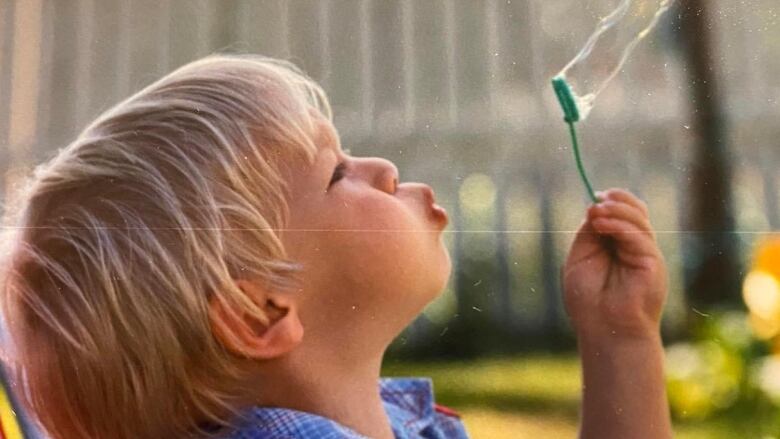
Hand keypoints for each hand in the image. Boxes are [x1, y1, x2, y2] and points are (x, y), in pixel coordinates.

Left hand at [562, 188, 666, 340]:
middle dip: (618, 200)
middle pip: (635, 212)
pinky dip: (620, 226)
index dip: (612, 201)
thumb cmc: (589, 301)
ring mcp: (646, 255)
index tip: (595, 196)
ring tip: (598, 211)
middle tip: (598, 199)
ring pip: (639, 221)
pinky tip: (602, 223)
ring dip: (617, 210)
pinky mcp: (652, 263)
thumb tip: (595, 206)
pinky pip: (639, 237)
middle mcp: (635, 248)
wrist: (604, 330)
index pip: (622, 214)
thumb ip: (589, 234)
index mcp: (617, 246)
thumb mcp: (581, 258)